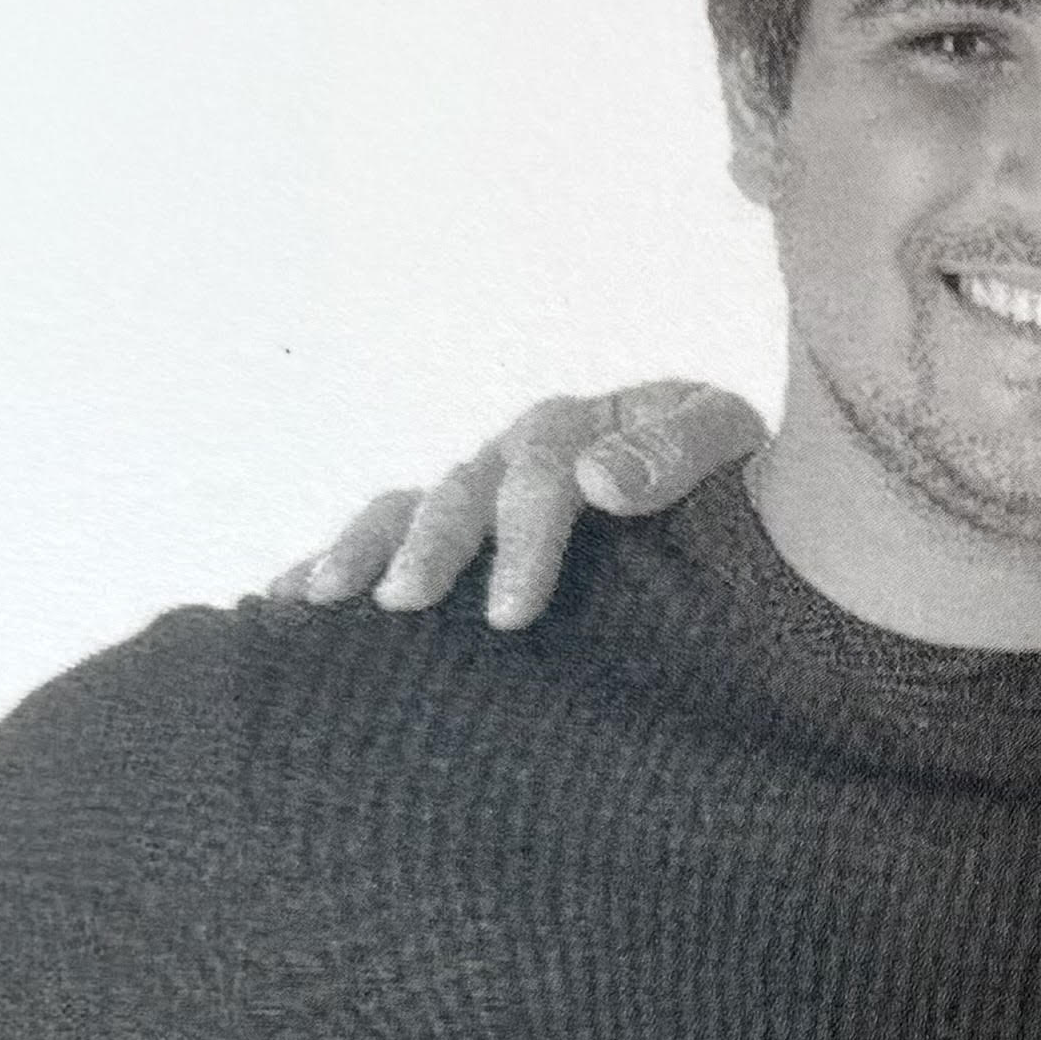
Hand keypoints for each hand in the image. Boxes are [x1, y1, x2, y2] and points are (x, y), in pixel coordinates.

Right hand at [286, 380, 763, 629]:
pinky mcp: (471, 529)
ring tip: (320, 598)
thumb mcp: (728, 443)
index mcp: (588, 427)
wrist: (754, 493)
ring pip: (411, 506)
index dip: (521, 539)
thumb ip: (678, 452)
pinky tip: (286, 601)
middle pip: (462, 488)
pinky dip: (339, 562)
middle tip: (403, 604)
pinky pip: (391, 535)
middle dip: (429, 546)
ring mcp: (491, 487)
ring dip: (363, 547)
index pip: (542, 472)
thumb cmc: (741, 475)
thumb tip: (599, 481)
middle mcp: (526, 451)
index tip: (509, 612)